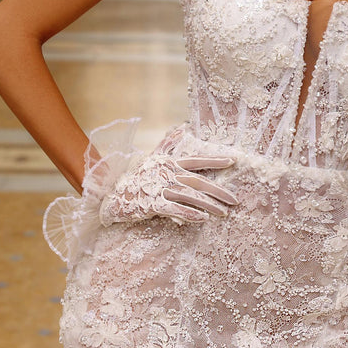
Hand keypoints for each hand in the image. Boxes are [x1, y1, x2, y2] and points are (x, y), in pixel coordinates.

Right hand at [98, 149, 237, 227]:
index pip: (196, 160)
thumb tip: (181, 128)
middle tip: (234, 200)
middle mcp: (167, 173)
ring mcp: (159, 187)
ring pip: (190, 196)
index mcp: (169, 162)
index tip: (232, 161)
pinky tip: (202, 219)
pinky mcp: (152, 203)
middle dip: (218, 190)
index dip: (214, 160)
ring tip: (223, 212)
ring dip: (208, 205)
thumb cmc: (136, 178)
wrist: (113, 195)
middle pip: (198, 181)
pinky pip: (175, 209)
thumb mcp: (152, 158)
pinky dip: (189, 214)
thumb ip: (167, 145)